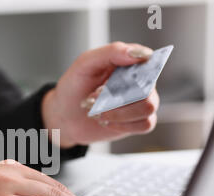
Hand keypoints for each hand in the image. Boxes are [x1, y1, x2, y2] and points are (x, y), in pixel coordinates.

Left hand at [42, 42, 159, 147]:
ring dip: (118, 112)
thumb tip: (141, 54)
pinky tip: (106, 120)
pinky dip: (122, 124)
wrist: (64, 116)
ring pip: (147, 108)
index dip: (137, 72)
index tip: (113, 80)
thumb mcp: (85, 63)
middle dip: (117, 97)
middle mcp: (139, 81)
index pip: (149, 61)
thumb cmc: (74, 87)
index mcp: (129, 63)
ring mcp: (140, 102)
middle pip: (148, 88)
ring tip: (97, 111)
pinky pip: (145, 124)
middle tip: (93, 97)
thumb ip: (112, 52)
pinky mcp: (137, 122)